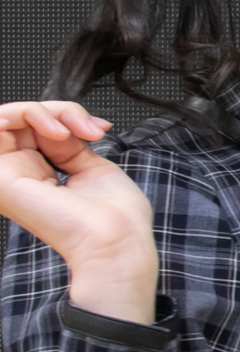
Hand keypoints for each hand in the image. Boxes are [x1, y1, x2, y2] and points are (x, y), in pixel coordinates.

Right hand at [0, 100, 158, 321]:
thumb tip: (60, 123)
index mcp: (40, 175)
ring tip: (68, 131)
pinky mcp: (1, 176)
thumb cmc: (116, 216)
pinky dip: (21, 114)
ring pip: (7, 119)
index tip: (99, 129)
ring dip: (42, 112)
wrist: (116, 239)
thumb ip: (69, 142)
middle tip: (88, 130)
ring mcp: (8, 174)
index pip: (39, 130)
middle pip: (24, 121)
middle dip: (61, 112)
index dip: (68, 117)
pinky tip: (51, 128)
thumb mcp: (91, 166)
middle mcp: (21, 174)